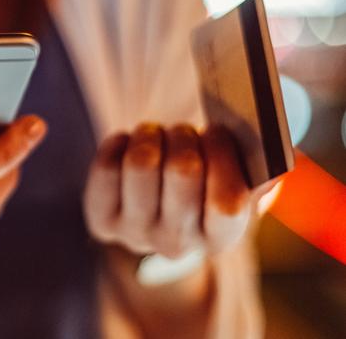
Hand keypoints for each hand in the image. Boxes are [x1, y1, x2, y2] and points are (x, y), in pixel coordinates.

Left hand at [84, 123, 267, 258]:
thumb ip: (258, 170)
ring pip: (141, 163)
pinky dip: (120, 142)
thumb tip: (270, 155)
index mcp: (220, 238)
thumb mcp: (236, 182)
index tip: (217, 129)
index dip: (223, 156)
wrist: (156, 213)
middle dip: (184, 136)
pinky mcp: (102, 219)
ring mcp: (135, 234)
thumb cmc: (203, 185)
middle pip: (183, 171)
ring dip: (151, 135)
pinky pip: (107, 165)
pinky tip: (129, 144)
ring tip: (156, 135)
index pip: (228, 203)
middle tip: (183, 132)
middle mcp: (176, 243)